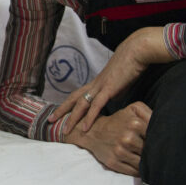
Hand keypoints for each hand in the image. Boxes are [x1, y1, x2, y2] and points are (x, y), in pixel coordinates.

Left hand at [50, 27, 171, 133]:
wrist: (136, 53)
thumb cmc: (130, 66)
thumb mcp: (119, 83)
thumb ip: (113, 92)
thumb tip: (111, 100)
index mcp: (96, 83)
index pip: (77, 95)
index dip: (67, 105)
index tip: (59, 114)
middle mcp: (94, 85)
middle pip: (73, 99)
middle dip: (61, 111)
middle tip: (50, 121)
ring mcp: (100, 86)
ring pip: (81, 104)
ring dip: (72, 119)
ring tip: (65, 132)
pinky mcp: (109, 89)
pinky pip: (96, 105)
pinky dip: (89, 117)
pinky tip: (85, 128)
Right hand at [64, 102, 151, 175]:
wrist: (93, 131)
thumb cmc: (117, 121)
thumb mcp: (133, 109)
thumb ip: (150, 113)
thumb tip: (168, 126)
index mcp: (135, 124)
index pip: (156, 138)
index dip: (158, 141)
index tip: (157, 142)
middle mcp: (127, 138)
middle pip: (150, 152)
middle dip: (152, 153)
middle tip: (149, 150)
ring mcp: (120, 152)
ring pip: (143, 164)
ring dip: (146, 163)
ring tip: (143, 158)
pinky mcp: (113, 162)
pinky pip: (133, 172)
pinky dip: (138, 171)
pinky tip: (137, 165)